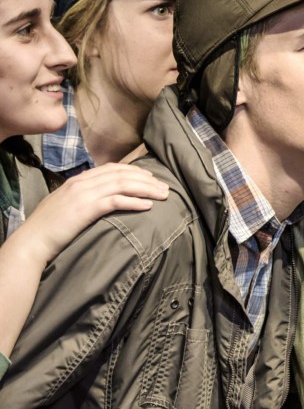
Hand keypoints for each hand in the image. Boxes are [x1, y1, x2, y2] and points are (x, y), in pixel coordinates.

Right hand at [9, 164, 167, 268]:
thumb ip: (85, 198)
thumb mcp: (68, 205)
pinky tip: (148, 206)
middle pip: (121, 175)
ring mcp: (84, 194)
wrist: (33, 240)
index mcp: (78, 180)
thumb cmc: (51, 227)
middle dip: (147, 180)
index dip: (134, 171)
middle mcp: (82, 183)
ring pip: (122, 185)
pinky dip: (134, 201)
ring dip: (146, 189)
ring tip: (163, 195)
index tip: (151, 178)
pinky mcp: (86, 209)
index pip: (112, 169)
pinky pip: (116, 201)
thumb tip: (105, 199)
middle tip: (165, 187)